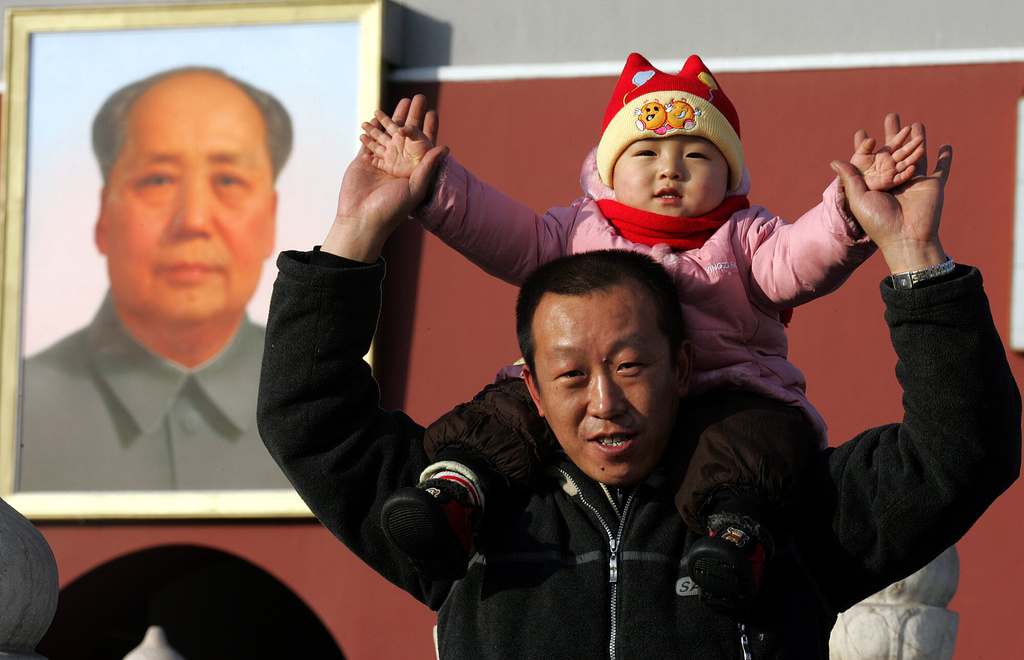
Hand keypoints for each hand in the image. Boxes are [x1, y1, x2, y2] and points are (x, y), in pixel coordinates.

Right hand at [322, 97, 447, 261]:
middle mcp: (398, 166)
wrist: (361, 221)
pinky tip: (376, 115)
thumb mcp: (414, 189)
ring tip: (400, 101)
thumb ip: (428, 168)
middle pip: (406, 135)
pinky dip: (372, 129)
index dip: (428, 128)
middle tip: (418, 97)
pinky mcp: (363, 162)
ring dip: (392, 118)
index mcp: (412, 172)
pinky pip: (369, 142)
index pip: (423, 145)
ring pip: (387, 135)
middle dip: (411, 116)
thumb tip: (446, 148)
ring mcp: (380, 163)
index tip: (433, 111)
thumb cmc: (391, 210)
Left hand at [832, 125, 950, 274]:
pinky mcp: (932, 185)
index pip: (872, 161)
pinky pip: (941, 169)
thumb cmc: (878, 221)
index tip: (861, 133)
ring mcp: (915, 182)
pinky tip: (945, 146)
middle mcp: (896, 182)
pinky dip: (945, 159)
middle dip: (893, 135)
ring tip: (915, 123)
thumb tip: (834, 160)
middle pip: (895, 153)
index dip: (866, 147)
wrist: (905, 238)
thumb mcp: (859, 198)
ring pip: (917, 155)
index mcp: (878, 184)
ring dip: (917, 140)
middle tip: (890, 116)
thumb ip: (850, 177)